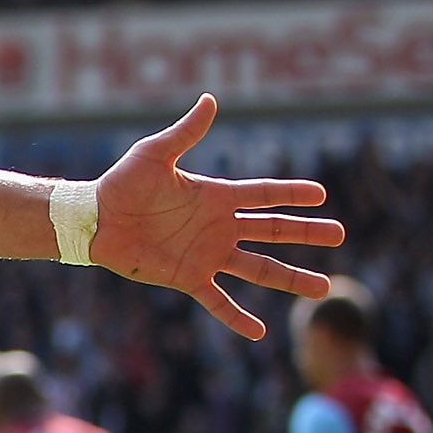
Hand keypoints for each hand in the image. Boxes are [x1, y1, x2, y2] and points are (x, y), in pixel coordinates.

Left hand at [90, 96, 343, 339]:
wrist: (93, 220)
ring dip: (290, 277)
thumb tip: (211, 100)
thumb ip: (186, 132)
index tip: (322, 195)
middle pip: (273, 230)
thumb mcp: (155, 154)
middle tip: (339, 234)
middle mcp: (218, 227)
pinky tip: (259, 332)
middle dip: (306, 233)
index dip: (293, 194)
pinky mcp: (187, 277)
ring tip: (323, 287)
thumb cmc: (121, 184)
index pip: (265, 194)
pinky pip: (217, 301)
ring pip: (259, 268)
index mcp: (216, 196)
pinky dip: (237, 317)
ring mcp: (206, 254)